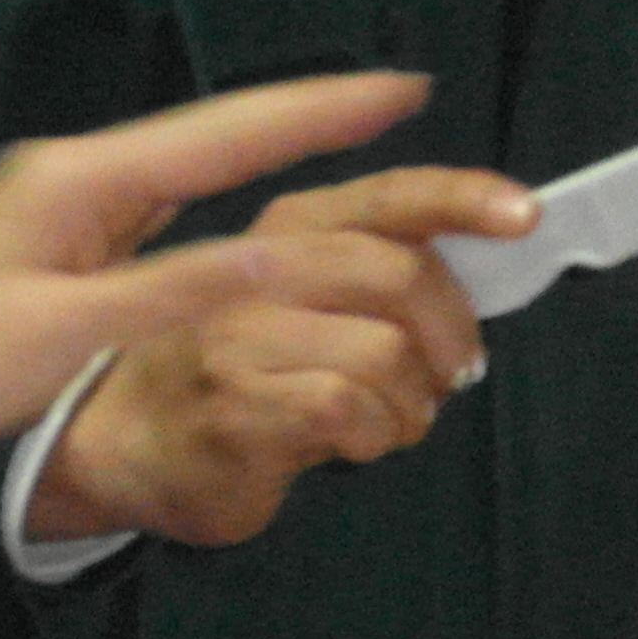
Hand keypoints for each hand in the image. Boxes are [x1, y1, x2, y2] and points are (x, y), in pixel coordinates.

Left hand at [0, 69, 433, 461]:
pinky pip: (175, 189)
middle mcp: (83, 170)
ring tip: (356, 123)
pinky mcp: (69, 228)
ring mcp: (74, 195)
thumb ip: (171, 287)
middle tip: (399, 92)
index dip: (317, 112)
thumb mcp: (62, 331)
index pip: (224, 134)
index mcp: (83, 180)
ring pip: (198, 155)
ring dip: (276, 139)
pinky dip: (234, 177)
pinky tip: (262, 180)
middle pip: (219, 130)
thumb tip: (279, 249)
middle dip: (310, 113)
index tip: (396, 86)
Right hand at [21, 162, 514, 544]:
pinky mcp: (238, 406)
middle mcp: (258, 265)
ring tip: (388, 420)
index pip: (387, 194)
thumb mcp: (293, 295)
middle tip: (453, 375)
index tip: (524, 216)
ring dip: (413, 402)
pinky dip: (377, 436)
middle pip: (398, 272)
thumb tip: (476, 272)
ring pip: (384, 351)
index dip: (462, 197)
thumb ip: (369, 274)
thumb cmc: (224, 365)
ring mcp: (240, 335)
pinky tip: (353, 444)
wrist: (114, 439)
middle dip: (450, 333)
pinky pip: (351, 411)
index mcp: (286, 225)